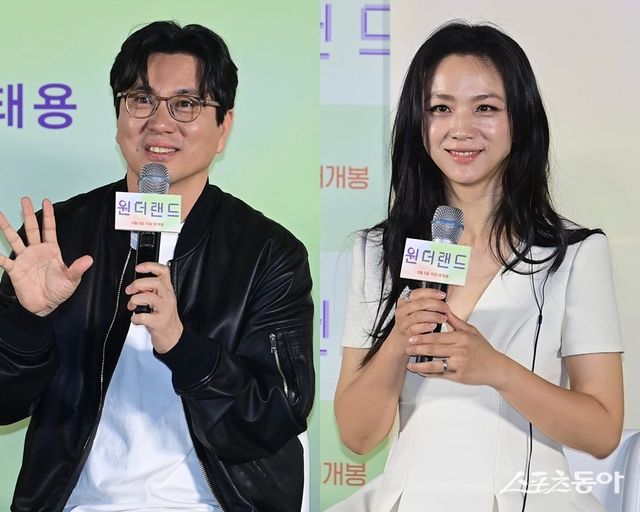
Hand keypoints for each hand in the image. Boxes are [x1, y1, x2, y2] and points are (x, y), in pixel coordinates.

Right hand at [0, 197, 92, 315]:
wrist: (46, 306)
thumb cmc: (59, 291)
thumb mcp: (71, 279)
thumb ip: (77, 268)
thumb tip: (90, 259)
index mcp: (51, 250)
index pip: (49, 229)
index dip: (48, 216)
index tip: (46, 202)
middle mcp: (36, 251)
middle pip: (31, 229)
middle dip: (28, 214)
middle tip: (24, 199)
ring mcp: (24, 259)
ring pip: (14, 239)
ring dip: (7, 228)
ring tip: (0, 215)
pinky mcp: (15, 270)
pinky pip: (4, 261)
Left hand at [125, 262, 182, 352]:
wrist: (172, 337)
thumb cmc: (163, 318)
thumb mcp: (161, 300)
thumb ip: (150, 291)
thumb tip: (135, 287)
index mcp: (168, 291)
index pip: (164, 272)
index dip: (150, 266)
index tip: (138, 268)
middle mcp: (168, 298)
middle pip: (155, 283)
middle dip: (138, 284)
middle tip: (130, 290)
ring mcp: (165, 310)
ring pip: (148, 298)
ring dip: (134, 301)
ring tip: (132, 306)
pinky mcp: (159, 322)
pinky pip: (143, 316)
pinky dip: (135, 318)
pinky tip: (136, 319)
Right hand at [392, 287, 448, 337]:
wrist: (403, 337)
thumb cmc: (414, 321)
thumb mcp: (419, 309)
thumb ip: (428, 301)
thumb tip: (442, 296)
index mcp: (405, 300)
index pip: (417, 293)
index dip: (431, 293)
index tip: (442, 295)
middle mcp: (402, 310)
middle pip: (419, 304)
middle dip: (436, 305)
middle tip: (445, 308)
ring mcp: (403, 321)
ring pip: (418, 316)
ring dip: (434, 316)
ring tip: (443, 318)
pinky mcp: (405, 332)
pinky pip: (415, 328)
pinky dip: (426, 326)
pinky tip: (434, 325)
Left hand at [406, 307, 505, 387]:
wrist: (496, 368)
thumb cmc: (484, 350)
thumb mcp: (471, 331)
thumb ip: (455, 321)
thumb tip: (444, 309)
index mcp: (461, 338)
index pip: (437, 336)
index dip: (422, 337)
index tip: (412, 337)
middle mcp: (460, 351)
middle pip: (434, 349)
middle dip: (418, 349)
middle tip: (407, 348)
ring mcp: (460, 365)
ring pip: (435, 364)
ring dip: (420, 365)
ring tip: (410, 364)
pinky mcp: (460, 377)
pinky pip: (441, 375)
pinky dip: (430, 374)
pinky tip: (421, 372)